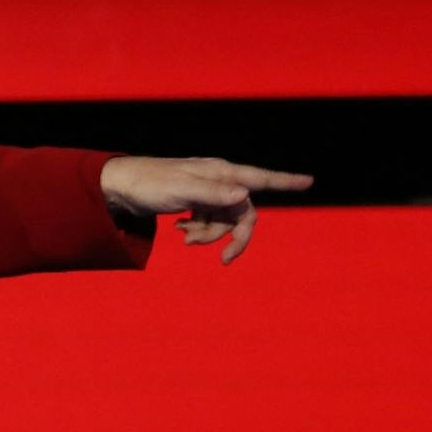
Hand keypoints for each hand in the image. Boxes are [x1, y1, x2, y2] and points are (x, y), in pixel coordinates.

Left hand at [100, 157, 312, 264]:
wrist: (121, 187)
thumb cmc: (150, 184)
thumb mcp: (180, 190)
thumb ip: (212, 194)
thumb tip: (244, 195)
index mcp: (220, 171)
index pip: (260, 177)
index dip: (286, 181)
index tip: (310, 181)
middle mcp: (219, 180)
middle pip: (243, 212)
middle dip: (233, 236)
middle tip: (225, 260)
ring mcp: (208, 192)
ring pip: (224, 221)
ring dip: (209, 235)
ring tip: (184, 236)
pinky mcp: (197, 202)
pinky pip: (209, 222)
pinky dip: (198, 231)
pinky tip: (179, 230)